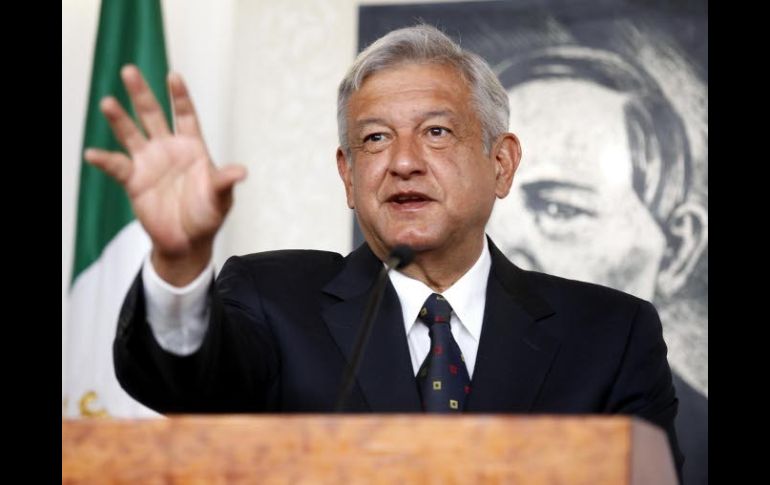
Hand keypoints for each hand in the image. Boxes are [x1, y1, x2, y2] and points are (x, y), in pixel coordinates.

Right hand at [85, 65, 245, 283]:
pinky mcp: (134, 181)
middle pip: (153, 115)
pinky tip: (93, 154)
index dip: (180, 96)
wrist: (188, 241)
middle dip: (141, 94)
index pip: (185, 115)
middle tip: (129, 71)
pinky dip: (104, 160)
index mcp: (192, 147)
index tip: (174, 77)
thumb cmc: (208, 216)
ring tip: (107, 103)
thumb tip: (242, 171)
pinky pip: (116, 167)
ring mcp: (149, 163)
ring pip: (131, 134)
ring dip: (119, 119)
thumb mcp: (221, 199)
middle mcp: (168, 149)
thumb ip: (225, 182)